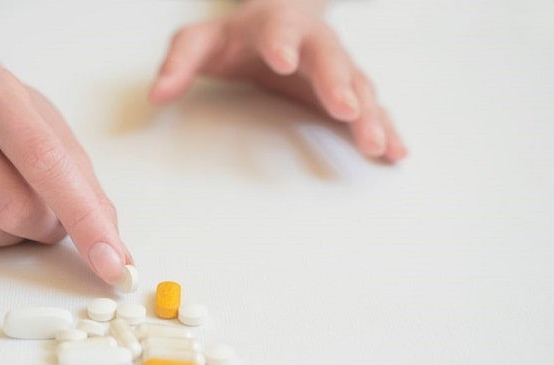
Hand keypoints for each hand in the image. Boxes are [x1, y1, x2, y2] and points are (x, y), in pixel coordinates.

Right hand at [0, 60, 130, 283]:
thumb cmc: (10, 120)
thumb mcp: (56, 135)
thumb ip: (88, 193)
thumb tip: (118, 260)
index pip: (45, 163)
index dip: (85, 219)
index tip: (114, 265)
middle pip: (12, 210)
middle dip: (43, 223)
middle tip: (44, 207)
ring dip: (12, 233)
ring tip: (6, 197)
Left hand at [149, 0, 406, 162]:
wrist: (275, 22)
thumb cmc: (233, 38)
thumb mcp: (198, 42)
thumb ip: (179, 63)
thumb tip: (157, 95)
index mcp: (275, 25)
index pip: (278, 31)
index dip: (282, 44)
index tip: (284, 61)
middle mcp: (314, 43)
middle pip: (332, 58)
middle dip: (339, 84)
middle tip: (348, 110)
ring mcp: (335, 67)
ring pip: (358, 87)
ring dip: (370, 115)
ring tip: (378, 146)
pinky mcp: (346, 92)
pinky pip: (370, 108)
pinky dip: (385, 128)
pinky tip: (396, 152)